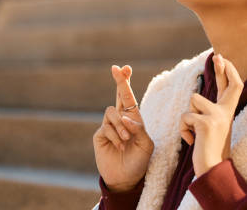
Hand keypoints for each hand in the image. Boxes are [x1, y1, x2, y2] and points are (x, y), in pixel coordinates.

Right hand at [93, 65, 153, 191]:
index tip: (125, 68)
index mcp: (133, 118)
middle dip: (119, 81)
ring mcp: (109, 126)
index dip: (126, 82)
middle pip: (118, 95)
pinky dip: (115, 136)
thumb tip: (125, 117)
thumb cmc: (138, 161)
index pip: (129, 97)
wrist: (125, 179)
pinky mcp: (100, 135)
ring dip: (121, 125)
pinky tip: (120, 146)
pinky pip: (106, 127)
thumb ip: (139, 129)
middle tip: (116, 68)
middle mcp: (120, 119)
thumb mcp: (146, 145)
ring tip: (126, 139)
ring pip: (112, 112)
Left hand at [179, 54, 242, 177]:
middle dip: (222, 69)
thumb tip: (198, 98)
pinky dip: (183, 129)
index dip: (228, 72)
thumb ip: (208, 111)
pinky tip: (192, 141)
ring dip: (187, 116)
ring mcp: (217, 116)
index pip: (232, 87)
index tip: (223, 58)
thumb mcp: (211, 127)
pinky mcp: (206, 123)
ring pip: (193, 101)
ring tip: (194, 132)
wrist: (212, 169)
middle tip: (218, 56)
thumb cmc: (209, 149)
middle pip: (228, 84)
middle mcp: (226, 112)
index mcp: (227, 112)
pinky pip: (185, 117)